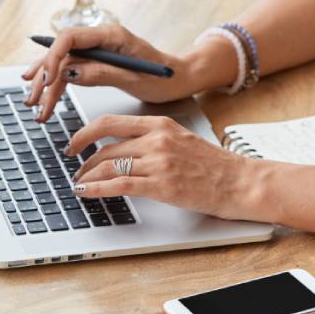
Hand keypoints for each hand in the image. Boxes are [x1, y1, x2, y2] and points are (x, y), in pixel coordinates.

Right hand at [22, 24, 196, 122]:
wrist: (177, 79)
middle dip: (45, 77)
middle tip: (35, 102)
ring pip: (62, 63)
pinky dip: (57, 84)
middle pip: (61, 52)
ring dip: (46, 84)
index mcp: (111, 34)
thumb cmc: (162, 77)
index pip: (70, 38)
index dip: (53, 57)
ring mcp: (96, 48)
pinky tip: (44, 95)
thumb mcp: (134, 78)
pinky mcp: (96, 60)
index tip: (46, 80)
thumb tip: (70, 73)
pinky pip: (70, 69)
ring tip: (34, 105)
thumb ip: (102, 73)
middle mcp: (99, 37)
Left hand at [64, 114, 257, 219]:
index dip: (85, 132)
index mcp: (161, 123)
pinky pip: (118, 184)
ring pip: (108, 165)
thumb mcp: (181, 140)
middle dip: (84, 160)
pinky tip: (85, 191)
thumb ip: (154, 140)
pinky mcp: (162, 185)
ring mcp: (159, 162)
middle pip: (106, 147)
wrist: (240, 182)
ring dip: (87, 176)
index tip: (74, 143)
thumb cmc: (214, 165)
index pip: (112, 122)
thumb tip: (124, 150)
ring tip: (79, 184)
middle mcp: (157, 139)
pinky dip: (95, 188)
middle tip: (76, 170)